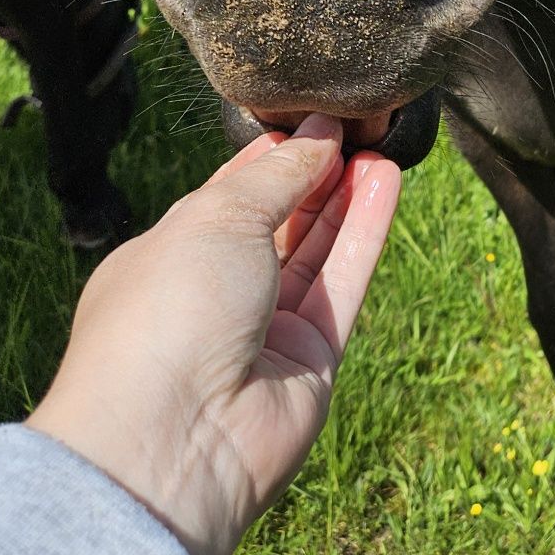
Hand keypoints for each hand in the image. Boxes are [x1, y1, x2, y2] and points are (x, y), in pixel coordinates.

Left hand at [29, 115, 401, 554]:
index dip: (272, 154)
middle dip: (315, 172)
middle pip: (278, 221)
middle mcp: (215, 293)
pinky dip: (365, 231)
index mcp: (168, 257)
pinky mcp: (313, 357)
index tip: (314, 113)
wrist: (173, 440)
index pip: (229, 194)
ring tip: (381, 144)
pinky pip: (344, 282)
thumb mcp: (214, 217)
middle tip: (357, 122)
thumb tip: (318, 135)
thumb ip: (275, 174)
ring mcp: (265, 329)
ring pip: (316, 249)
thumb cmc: (167, 314)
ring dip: (346, 196)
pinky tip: (387, 180)